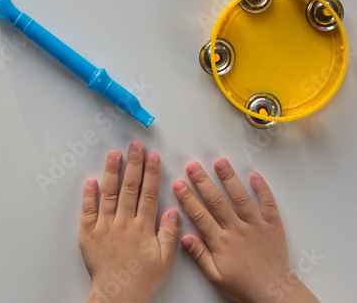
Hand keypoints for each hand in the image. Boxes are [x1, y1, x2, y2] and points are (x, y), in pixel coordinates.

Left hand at [79, 141, 179, 302]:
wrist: (118, 293)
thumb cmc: (142, 276)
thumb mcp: (165, 258)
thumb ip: (169, 232)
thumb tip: (172, 209)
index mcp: (143, 227)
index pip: (149, 194)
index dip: (152, 173)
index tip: (153, 157)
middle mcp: (124, 223)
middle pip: (130, 188)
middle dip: (134, 164)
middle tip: (135, 145)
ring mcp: (105, 227)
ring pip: (109, 194)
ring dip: (112, 172)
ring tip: (115, 154)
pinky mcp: (88, 233)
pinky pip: (88, 210)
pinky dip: (89, 194)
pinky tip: (92, 179)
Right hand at [173, 158, 318, 302]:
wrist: (273, 292)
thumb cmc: (243, 286)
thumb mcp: (215, 276)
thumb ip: (199, 255)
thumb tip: (184, 237)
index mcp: (221, 242)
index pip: (200, 215)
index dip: (188, 198)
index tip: (179, 184)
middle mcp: (237, 230)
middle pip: (217, 201)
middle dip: (203, 182)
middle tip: (193, 166)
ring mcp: (255, 225)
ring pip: (240, 198)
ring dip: (229, 179)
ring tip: (220, 162)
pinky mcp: (272, 225)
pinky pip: (267, 204)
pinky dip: (262, 189)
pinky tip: (254, 175)